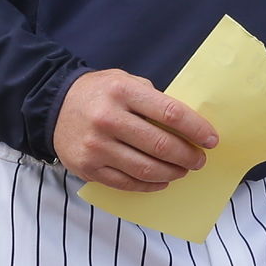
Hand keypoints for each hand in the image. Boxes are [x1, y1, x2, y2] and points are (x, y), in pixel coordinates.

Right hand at [52, 69, 217, 191]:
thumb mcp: (125, 80)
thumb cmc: (99, 92)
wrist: (53, 106)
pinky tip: (162, 181)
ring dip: (172, 173)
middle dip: (188, 155)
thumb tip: (186, 124)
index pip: (170, 113)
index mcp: (122, 91)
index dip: (196, 128)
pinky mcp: (88, 168)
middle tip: (199, 159)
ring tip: (183, 170)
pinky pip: (127, 183)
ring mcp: (97, 146)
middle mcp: (108, 118)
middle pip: (160, 145)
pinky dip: (150, 185)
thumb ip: (152, 98)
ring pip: (146, 169)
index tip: (212, 139)